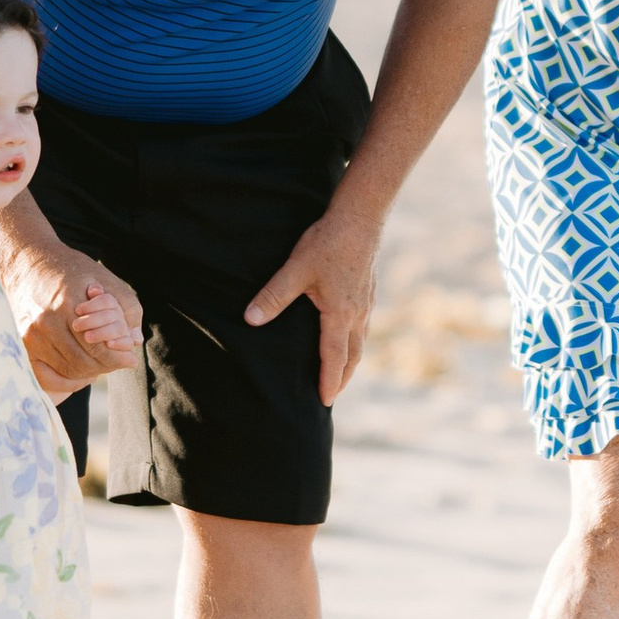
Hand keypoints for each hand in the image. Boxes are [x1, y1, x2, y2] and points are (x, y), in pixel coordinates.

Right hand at [0, 237, 142, 398]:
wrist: (27, 262)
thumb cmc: (69, 269)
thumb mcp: (103, 278)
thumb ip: (125, 308)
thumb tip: (135, 341)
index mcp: (67, 305)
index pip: (97, 345)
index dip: (117, 357)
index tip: (131, 360)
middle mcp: (45, 322)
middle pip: (82, 362)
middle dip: (106, 366)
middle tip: (119, 363)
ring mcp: (29, 335)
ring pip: (66, 370)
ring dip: (89, 372)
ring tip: (102, 365)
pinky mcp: (21, 344)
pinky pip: (45, 376)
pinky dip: (65, 381)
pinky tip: (80, 375)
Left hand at [244, 203, 379, 404]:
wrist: (361, 217)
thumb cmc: (328, 242)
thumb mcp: (296, 269)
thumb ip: (273, 296)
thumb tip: (250, 319)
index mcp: (339, 314)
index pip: (334, 358)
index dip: (329, 381)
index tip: (325, 401)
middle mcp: (357, 313)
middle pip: (353, 356)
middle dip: (343, 378)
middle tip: (332, 396)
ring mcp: (365, 302)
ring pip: (360, 341)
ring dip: (350, 360)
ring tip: (341, 373)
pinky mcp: (368, 290)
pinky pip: (363, 325)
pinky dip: (356, 340)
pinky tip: (349, 335)